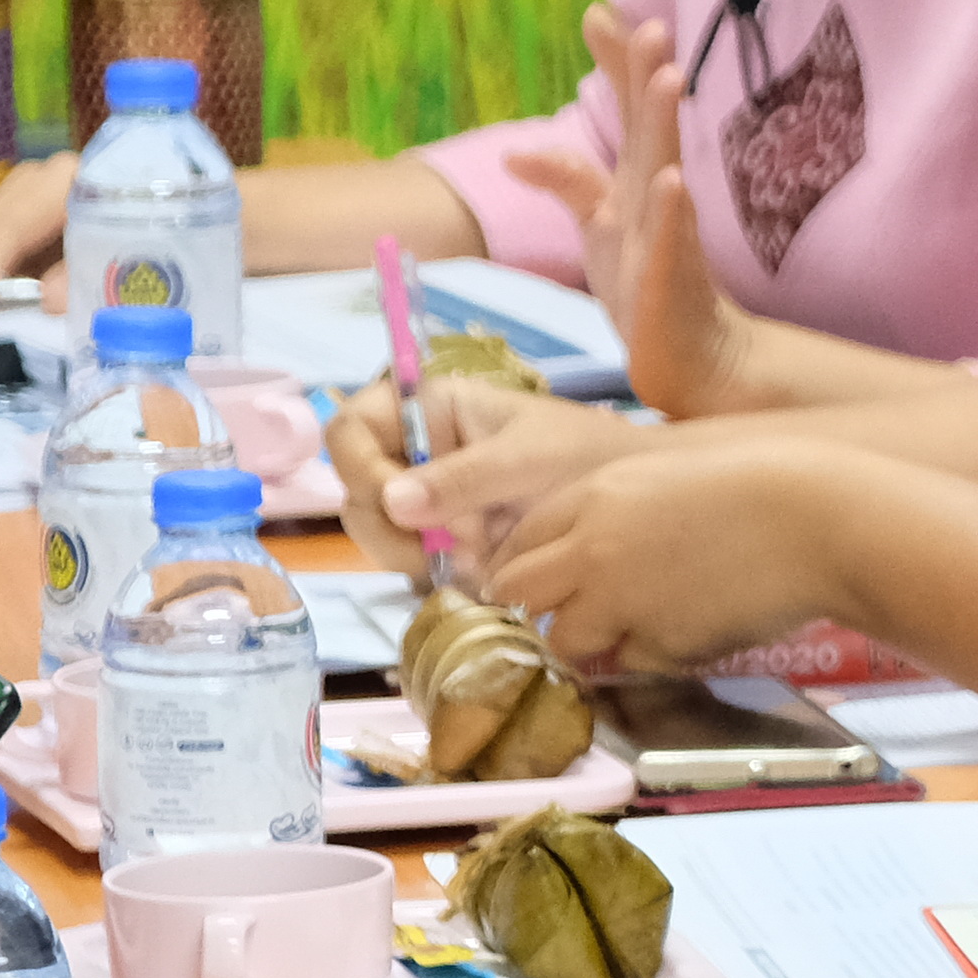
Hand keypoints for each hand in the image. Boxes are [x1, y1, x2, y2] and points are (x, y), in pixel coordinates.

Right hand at [321, 378, 645, 583]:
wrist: (627, 494)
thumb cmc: (584, 456)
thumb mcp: (527, 460)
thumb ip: (463, 478)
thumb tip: (392, 500)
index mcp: (429, 407)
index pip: (350, 431)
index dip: (361, 470)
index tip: (401, 506)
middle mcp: (414, 448)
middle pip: (357, 492)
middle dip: (396, 528)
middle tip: (453, 546)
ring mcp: (424, 494)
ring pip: (380, 532)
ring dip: (419, 554)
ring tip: (482, 553)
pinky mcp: (439, 534)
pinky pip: (412, 558)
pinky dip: (439, 570)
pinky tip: (484, 566)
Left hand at [482, 433, 858, 676]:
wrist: (821, 521)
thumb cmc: (763, 486)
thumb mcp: (668, 478)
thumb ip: (614, 515)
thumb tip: (582, 561)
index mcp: (594, 494)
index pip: (519, 540)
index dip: (526, 565)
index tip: (541, 581)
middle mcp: (590, 547)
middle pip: (515, 592)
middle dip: (535, 609)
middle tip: (573, 613)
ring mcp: (617, 600)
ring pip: (562, 639)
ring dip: (591, 639)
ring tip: (645, 622)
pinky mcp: (654, 644)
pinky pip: (628, 661)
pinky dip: (648, 654)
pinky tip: (692, 626)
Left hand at [502, 11, 759, 414]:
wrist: (694, 357)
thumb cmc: (647, 285)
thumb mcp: (597, 225)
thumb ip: (567, 180)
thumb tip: (516, 151)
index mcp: (636, 178)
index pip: (626, 110)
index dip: (614, 63)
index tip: (597, 11)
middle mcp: (654, 195)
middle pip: (648, 124)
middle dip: (646, 74)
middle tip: (650, 23)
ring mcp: (665, 234)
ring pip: (663, 168)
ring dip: (666, 124)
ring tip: (670, 76)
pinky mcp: (669, 278)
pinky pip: (671, 241)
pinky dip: (670, 211)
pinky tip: (672, 183)